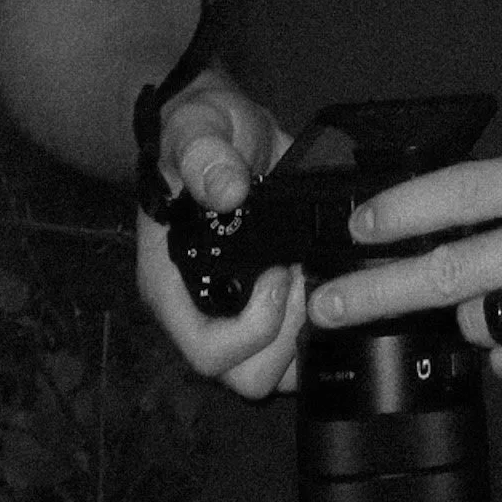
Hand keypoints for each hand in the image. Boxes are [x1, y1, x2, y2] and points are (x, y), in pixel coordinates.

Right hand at [135, 76, 302, 397]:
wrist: (221, 125)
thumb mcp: (194, 128)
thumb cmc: (196, 129)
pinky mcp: (270, 305)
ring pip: (277, 371)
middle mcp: (202, 313)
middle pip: (248, 375)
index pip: (209, 352)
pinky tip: (330, 278)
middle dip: (289, 335)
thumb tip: (229, 190)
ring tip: (317, 274)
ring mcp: (236, 314)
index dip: (255, 326)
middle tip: (306, 275)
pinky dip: (321, 325)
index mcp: (171, 287)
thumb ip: (203, 155)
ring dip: (308, 333)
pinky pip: (297, 347)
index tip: (280, 270)